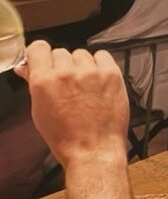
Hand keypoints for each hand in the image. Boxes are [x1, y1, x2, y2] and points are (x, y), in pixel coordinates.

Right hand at [15, 41, 128, 167]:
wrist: (94, 150)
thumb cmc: (66, 137)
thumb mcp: (40, 111)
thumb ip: (34, 84)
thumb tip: (25, 67)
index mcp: (44, 81)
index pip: (38, 48)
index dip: (40, 55)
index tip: (44, 61)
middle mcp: (66, 73)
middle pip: (60, 52)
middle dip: (61, 66)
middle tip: (67, 85)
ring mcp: (90, 72)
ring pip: (81, 54)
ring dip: (81, 66)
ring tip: (84, 87)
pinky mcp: (111, 74)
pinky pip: (102, 55)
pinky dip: (100, 65)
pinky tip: (98, 81)